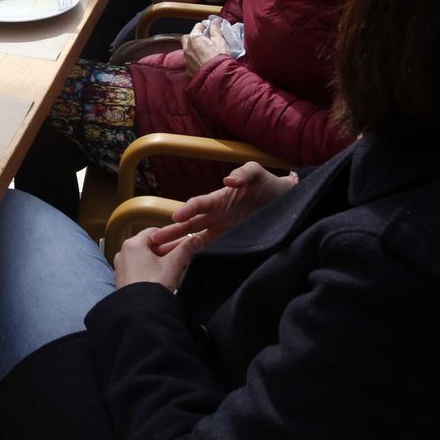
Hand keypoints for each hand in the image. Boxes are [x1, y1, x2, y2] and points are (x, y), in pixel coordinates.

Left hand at [113, 224, 208, 290]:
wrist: (140, 313)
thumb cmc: (152, 286)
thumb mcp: (172, 265)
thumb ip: (185, 249)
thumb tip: (196, 238)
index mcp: (132, 244)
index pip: (154, 232)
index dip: (171, 236)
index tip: (183, 241)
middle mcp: (124, 254)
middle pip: (150, 246)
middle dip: (169, 250)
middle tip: (185, 254)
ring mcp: (122, 268)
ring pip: (146, 259)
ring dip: (162, 261)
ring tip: (178, 266)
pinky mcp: (124, 281)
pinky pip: (140, 269)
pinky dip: (153, 270)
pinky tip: (165, 277)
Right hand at [148, 162, 299, 246]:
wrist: (286, 201)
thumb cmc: (267, 184)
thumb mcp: (257, 173)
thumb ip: (244, 173)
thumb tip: (229, 180)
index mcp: (218, 199)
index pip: (198, 204)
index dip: (187, 209)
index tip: (176, 217)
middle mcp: (216, 216)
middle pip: (189, 225)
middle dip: (172, 232)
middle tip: (153, 240)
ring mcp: (222, 230)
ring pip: (195, 240)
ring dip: (179, 247)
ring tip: (162, 256)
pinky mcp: (231, 241)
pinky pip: (212, 250)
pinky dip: (199, 257)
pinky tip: (186, 267)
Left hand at [181, 20, 229, 73]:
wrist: (216, 76)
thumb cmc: (218, 56)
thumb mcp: (219, 40)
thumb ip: (215, 29)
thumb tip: (215, 21)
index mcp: (194, 38)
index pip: (198, 26)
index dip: (205, 26)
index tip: (210, 29)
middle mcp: (186, 47)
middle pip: (188, 37)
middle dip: (195, 37)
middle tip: (205, 39)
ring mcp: (186, 58)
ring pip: (187, 49)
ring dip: (193, 48)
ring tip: (204, 51)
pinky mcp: (188, 68)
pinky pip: (189, 60)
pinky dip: (194, 59)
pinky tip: (202, 61)